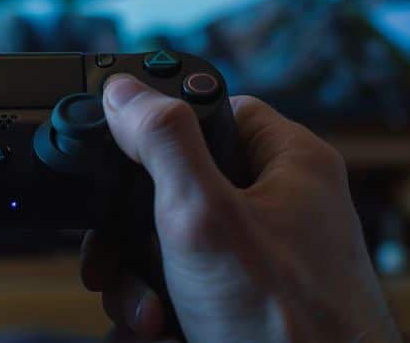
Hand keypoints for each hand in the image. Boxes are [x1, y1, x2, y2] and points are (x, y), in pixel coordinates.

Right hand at [80, 75, 400, 342]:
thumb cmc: (290, 326)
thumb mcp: (205, 218)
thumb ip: (163, 144)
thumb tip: (125, 91)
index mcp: (290, 164)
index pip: (215, 109)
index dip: (162, 127)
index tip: (121, 152)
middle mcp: (282, 206)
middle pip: (180, 184)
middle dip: (135, 230)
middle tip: (118, 256)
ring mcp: (268, 258)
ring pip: (175, 242)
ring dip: (140, 277)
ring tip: (146, 313)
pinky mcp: (250, 301)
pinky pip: (186, 286)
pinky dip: (159, 308)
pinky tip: (156, 331)